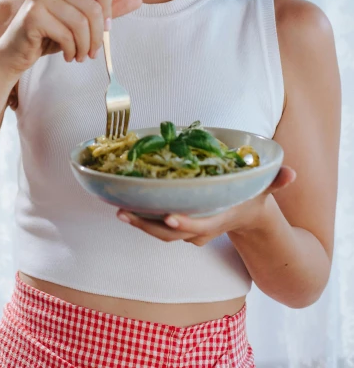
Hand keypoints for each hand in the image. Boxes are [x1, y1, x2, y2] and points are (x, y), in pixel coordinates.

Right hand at [0, 0, 141, 75]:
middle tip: (93, 52)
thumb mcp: (82, 19)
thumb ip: (108, 8)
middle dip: (97, 36)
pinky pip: (67, 35)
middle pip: (93, 7)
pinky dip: (72, 50)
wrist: (16, 50)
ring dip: (85, 46)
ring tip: (81, 55)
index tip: (104, 28)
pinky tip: (68, 55)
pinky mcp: (33, 14)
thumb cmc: (50, 32)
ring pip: (81, 23)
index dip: (108, 9)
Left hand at [116, 165, 296, 243]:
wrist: (244, 218)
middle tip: (124, 213)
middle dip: (148, 226)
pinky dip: (139, 215)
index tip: (170, 218)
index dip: (185, 224)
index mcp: (219, 219)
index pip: (201, 226)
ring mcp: (186, 228)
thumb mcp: (266, 189)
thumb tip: (290, 173)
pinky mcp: (175, 222)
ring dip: (138, 222)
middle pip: (171, 234)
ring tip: (117, 210)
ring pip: (159, 232)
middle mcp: (200, 228)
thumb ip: (276, 181)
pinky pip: (155, 222)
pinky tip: (120, 202)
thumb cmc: (252, 198)